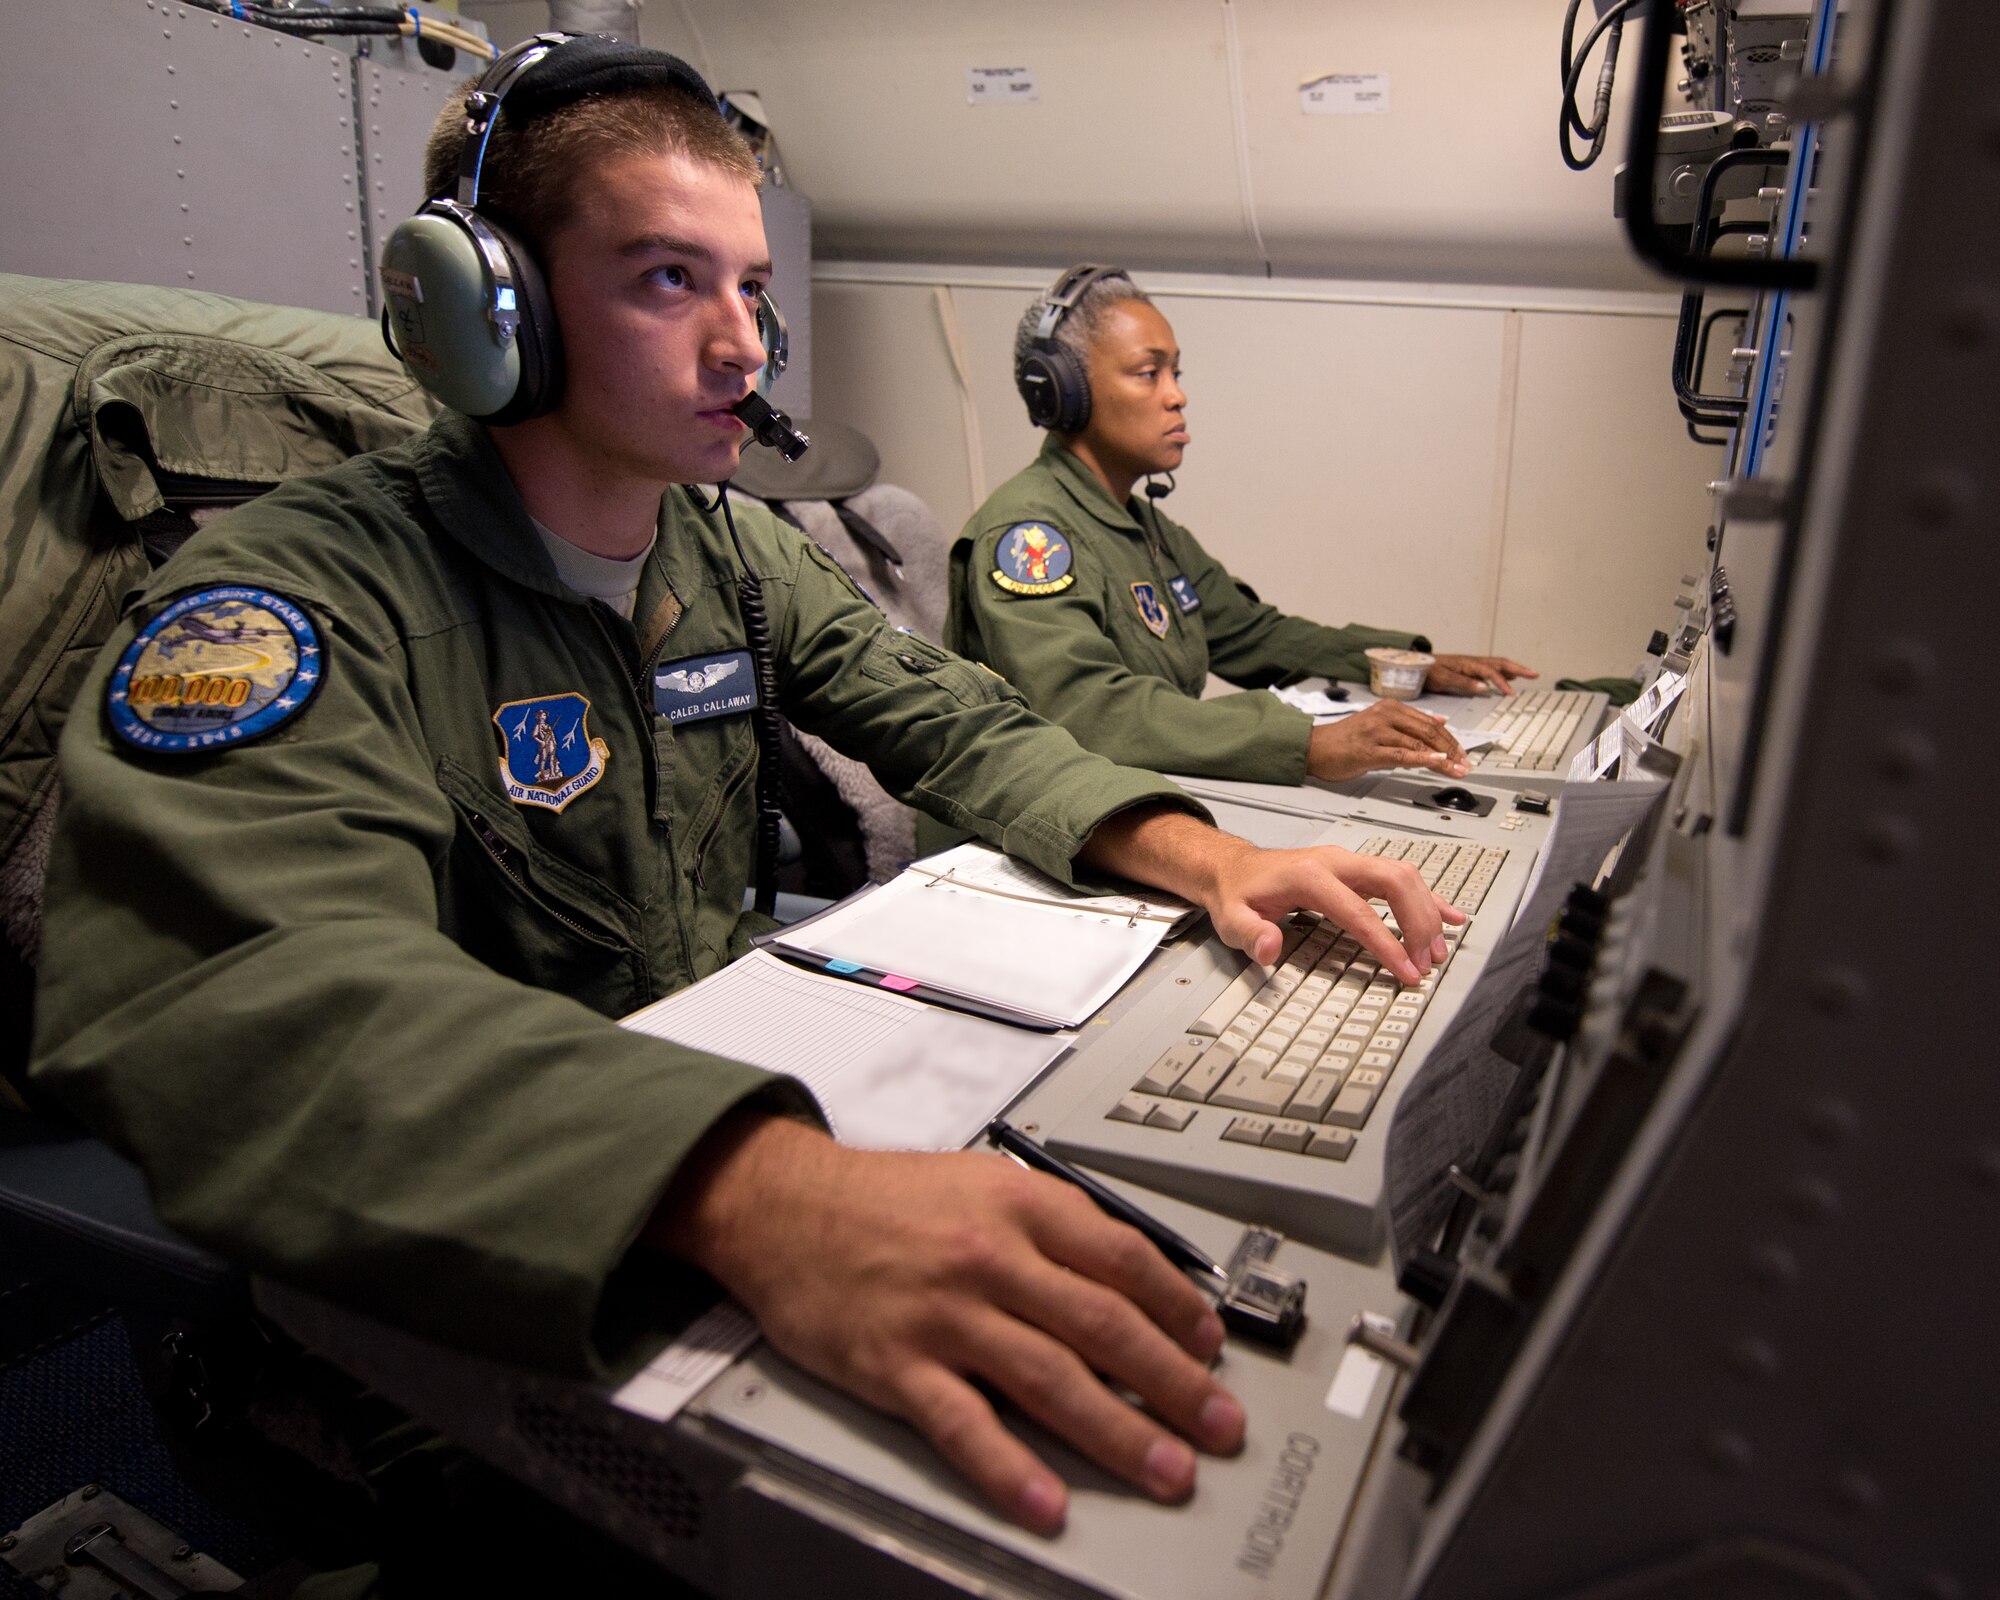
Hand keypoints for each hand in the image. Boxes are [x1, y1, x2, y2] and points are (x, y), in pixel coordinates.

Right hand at [653, 1116, 1245, 1535]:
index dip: (1178, 1308)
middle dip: (1173, 1383)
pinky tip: (1047, 1502)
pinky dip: (1009, 1470)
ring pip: (1050, 1379)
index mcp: (1018, 1204)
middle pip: (1104, 1325)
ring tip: (1166, 1469)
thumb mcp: (982, 1181)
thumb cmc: (887, 1199)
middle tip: (1218, 1424)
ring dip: (1119, 1432)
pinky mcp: (897, 1364)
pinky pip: (964, 1425)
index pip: (1123, 1258)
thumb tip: (1129, 1279)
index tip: (1209, 1348)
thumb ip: (1052, 1225)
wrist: (785, 1206)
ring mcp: (944, 1313)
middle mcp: (990, 1256)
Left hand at [1198, 835, 1464, 977]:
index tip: (1406, 971)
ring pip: (1403, 876)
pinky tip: (1449, 915)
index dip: (1387, 943)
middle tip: (1428, 961)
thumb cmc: (1237, 895)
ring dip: (1427, 911)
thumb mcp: (1232, 920)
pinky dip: (1426, 897)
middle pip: (1394, 881)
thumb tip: (1270, 948)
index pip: (1359, 912)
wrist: (1234, 869)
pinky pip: (1400, 878)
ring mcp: (1349, 862)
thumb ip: (1251, 935)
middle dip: (1418, 922)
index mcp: (1310, 875)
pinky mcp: (1356, 870)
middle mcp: (1336, 862)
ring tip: (1439, 950)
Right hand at [1307, 701, 1467, 780]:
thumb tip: (1440, 721)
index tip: (1463, 754)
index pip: (1429, 723)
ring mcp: (1377, 732)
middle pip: (1429, 732)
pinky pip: (1401, 755)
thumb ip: (1410, 723)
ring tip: (1457, 769)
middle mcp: (1385, 716)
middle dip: (1452, 750)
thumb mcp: (1380, 724)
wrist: (1315, 748)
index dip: (1451, 740)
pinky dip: (1423, 759)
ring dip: (1443, 759)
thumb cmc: (1346, 739)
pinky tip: (1437, 762)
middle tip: (1465, 764)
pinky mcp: (1368, 750)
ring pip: (1418, 743)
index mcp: (1390, 708)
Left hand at [1427, 653, 1537, 695]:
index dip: (1502, 682)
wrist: (1416, 665)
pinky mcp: (1469, 668)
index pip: (1491, 672)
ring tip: (1528, 674)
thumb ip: (1463, 683)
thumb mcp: (1443, 679)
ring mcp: (1472, 664)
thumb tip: (1484, 687)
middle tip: (1534, 674)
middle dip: (1518, 668)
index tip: (1511, 693)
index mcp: (1468, 664)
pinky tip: (1508, 678)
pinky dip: (1503, 672)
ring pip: (1498, 664)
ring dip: (1513, 669)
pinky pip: (1491, 668)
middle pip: (1500, 663)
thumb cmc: (1428, 672)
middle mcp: (1472, 662)